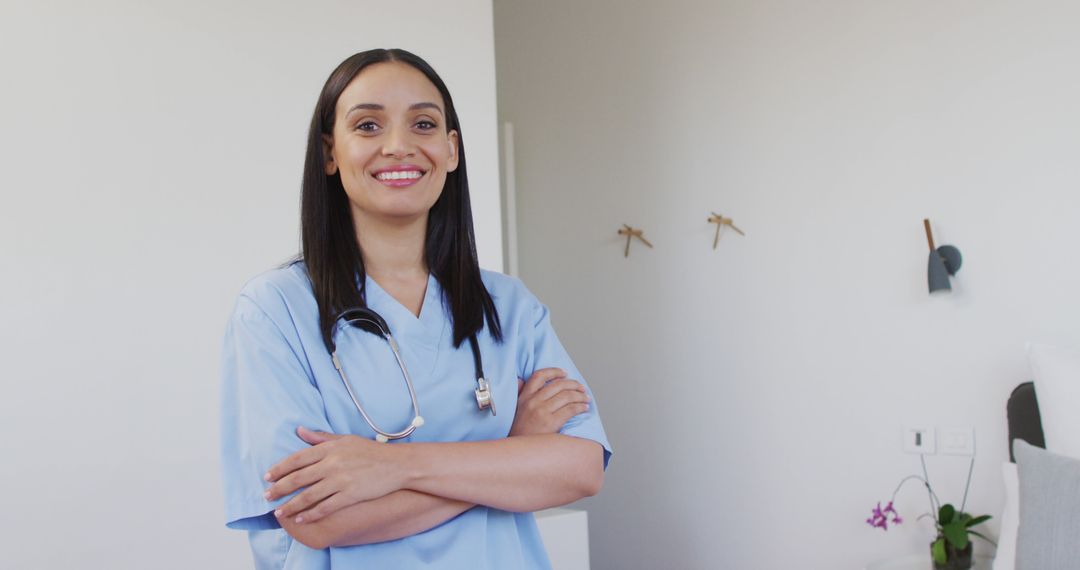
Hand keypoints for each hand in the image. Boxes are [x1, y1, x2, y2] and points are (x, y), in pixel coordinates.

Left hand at [263, 427, 404, 523]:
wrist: (397, 464)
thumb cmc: (371, 451)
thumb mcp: (346, 439)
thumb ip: (321, 437)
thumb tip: (299, 430)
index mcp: (330, 448)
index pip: (298, 458)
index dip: (280, 468)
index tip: (267, 476)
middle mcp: (333, 463)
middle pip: (299, 478)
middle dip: (279, 488)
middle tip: (267, 496)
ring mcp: (342, 480)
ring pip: (309, 495)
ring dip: (291, 505)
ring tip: (278, 512)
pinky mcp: (350, 495)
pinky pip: (326, 507)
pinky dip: (311, 514)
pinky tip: (301, 518)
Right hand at [509, 368, 590, 436]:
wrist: (517, 451)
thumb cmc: (519, 432)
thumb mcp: (516, 409)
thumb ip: (519, 393)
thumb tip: (520, 380)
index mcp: (525, 396)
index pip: (539, 376)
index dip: (554, 372)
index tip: (564, 373)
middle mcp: (533, 401)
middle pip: (558, 385)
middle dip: (574, 384)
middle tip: (582, 388)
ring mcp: (542, 411)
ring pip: (567, 396)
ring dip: (580, 396)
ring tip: (586, 398)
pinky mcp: (551, 423)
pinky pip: (570, 409)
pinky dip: (580, 407)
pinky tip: (584, 408)